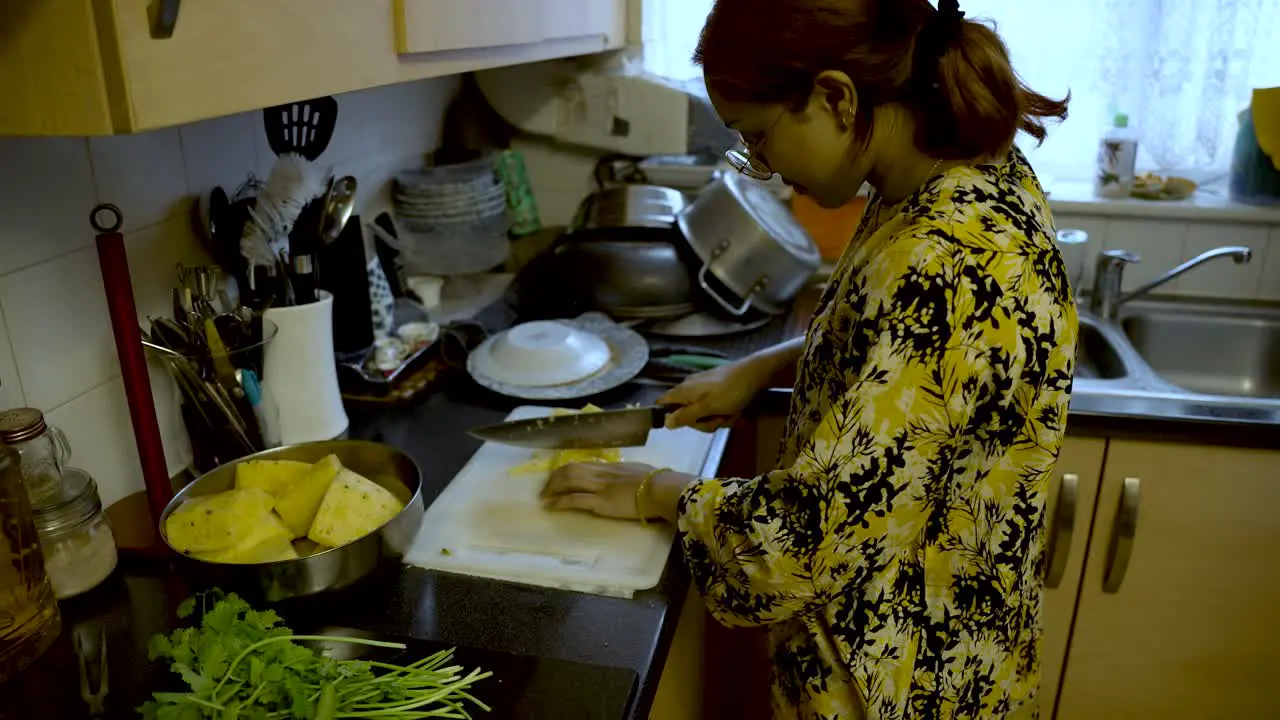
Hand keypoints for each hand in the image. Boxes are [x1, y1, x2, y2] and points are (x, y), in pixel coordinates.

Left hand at [541, 462, 692, 522]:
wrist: (661, 489)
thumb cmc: (657, 481)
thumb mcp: (637, 471)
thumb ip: (626, 474)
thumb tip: (624, 476)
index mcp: (610, 466)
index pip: (582, 464)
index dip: (567, 470)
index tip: (559, 477)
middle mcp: (601, 473)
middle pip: (570, 470)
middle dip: (554, 479)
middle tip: (546, 488)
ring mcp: (599, 487)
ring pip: (568, 481)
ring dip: (553, 489)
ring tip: (544, 497)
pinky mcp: (600, 502)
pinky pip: (574, 499)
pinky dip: (560, 502)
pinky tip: (551, 506)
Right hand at [658, 356, 771, 431]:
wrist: (754, 374)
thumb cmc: (729, 392)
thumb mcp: (706, 407)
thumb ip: (685, 416)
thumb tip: (665, 422)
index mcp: (683, 391)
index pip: (662, 403)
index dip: (667, 416)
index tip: (683, 425)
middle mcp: (689, 388)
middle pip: (685, 413)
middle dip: (703, 422)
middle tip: (718, 421)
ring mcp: (703, 387)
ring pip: (702, 412)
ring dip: (717, 419)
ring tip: (731, 416)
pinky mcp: (715, 388)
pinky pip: (713, 406)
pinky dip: (723, 412)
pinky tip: (736, 413)